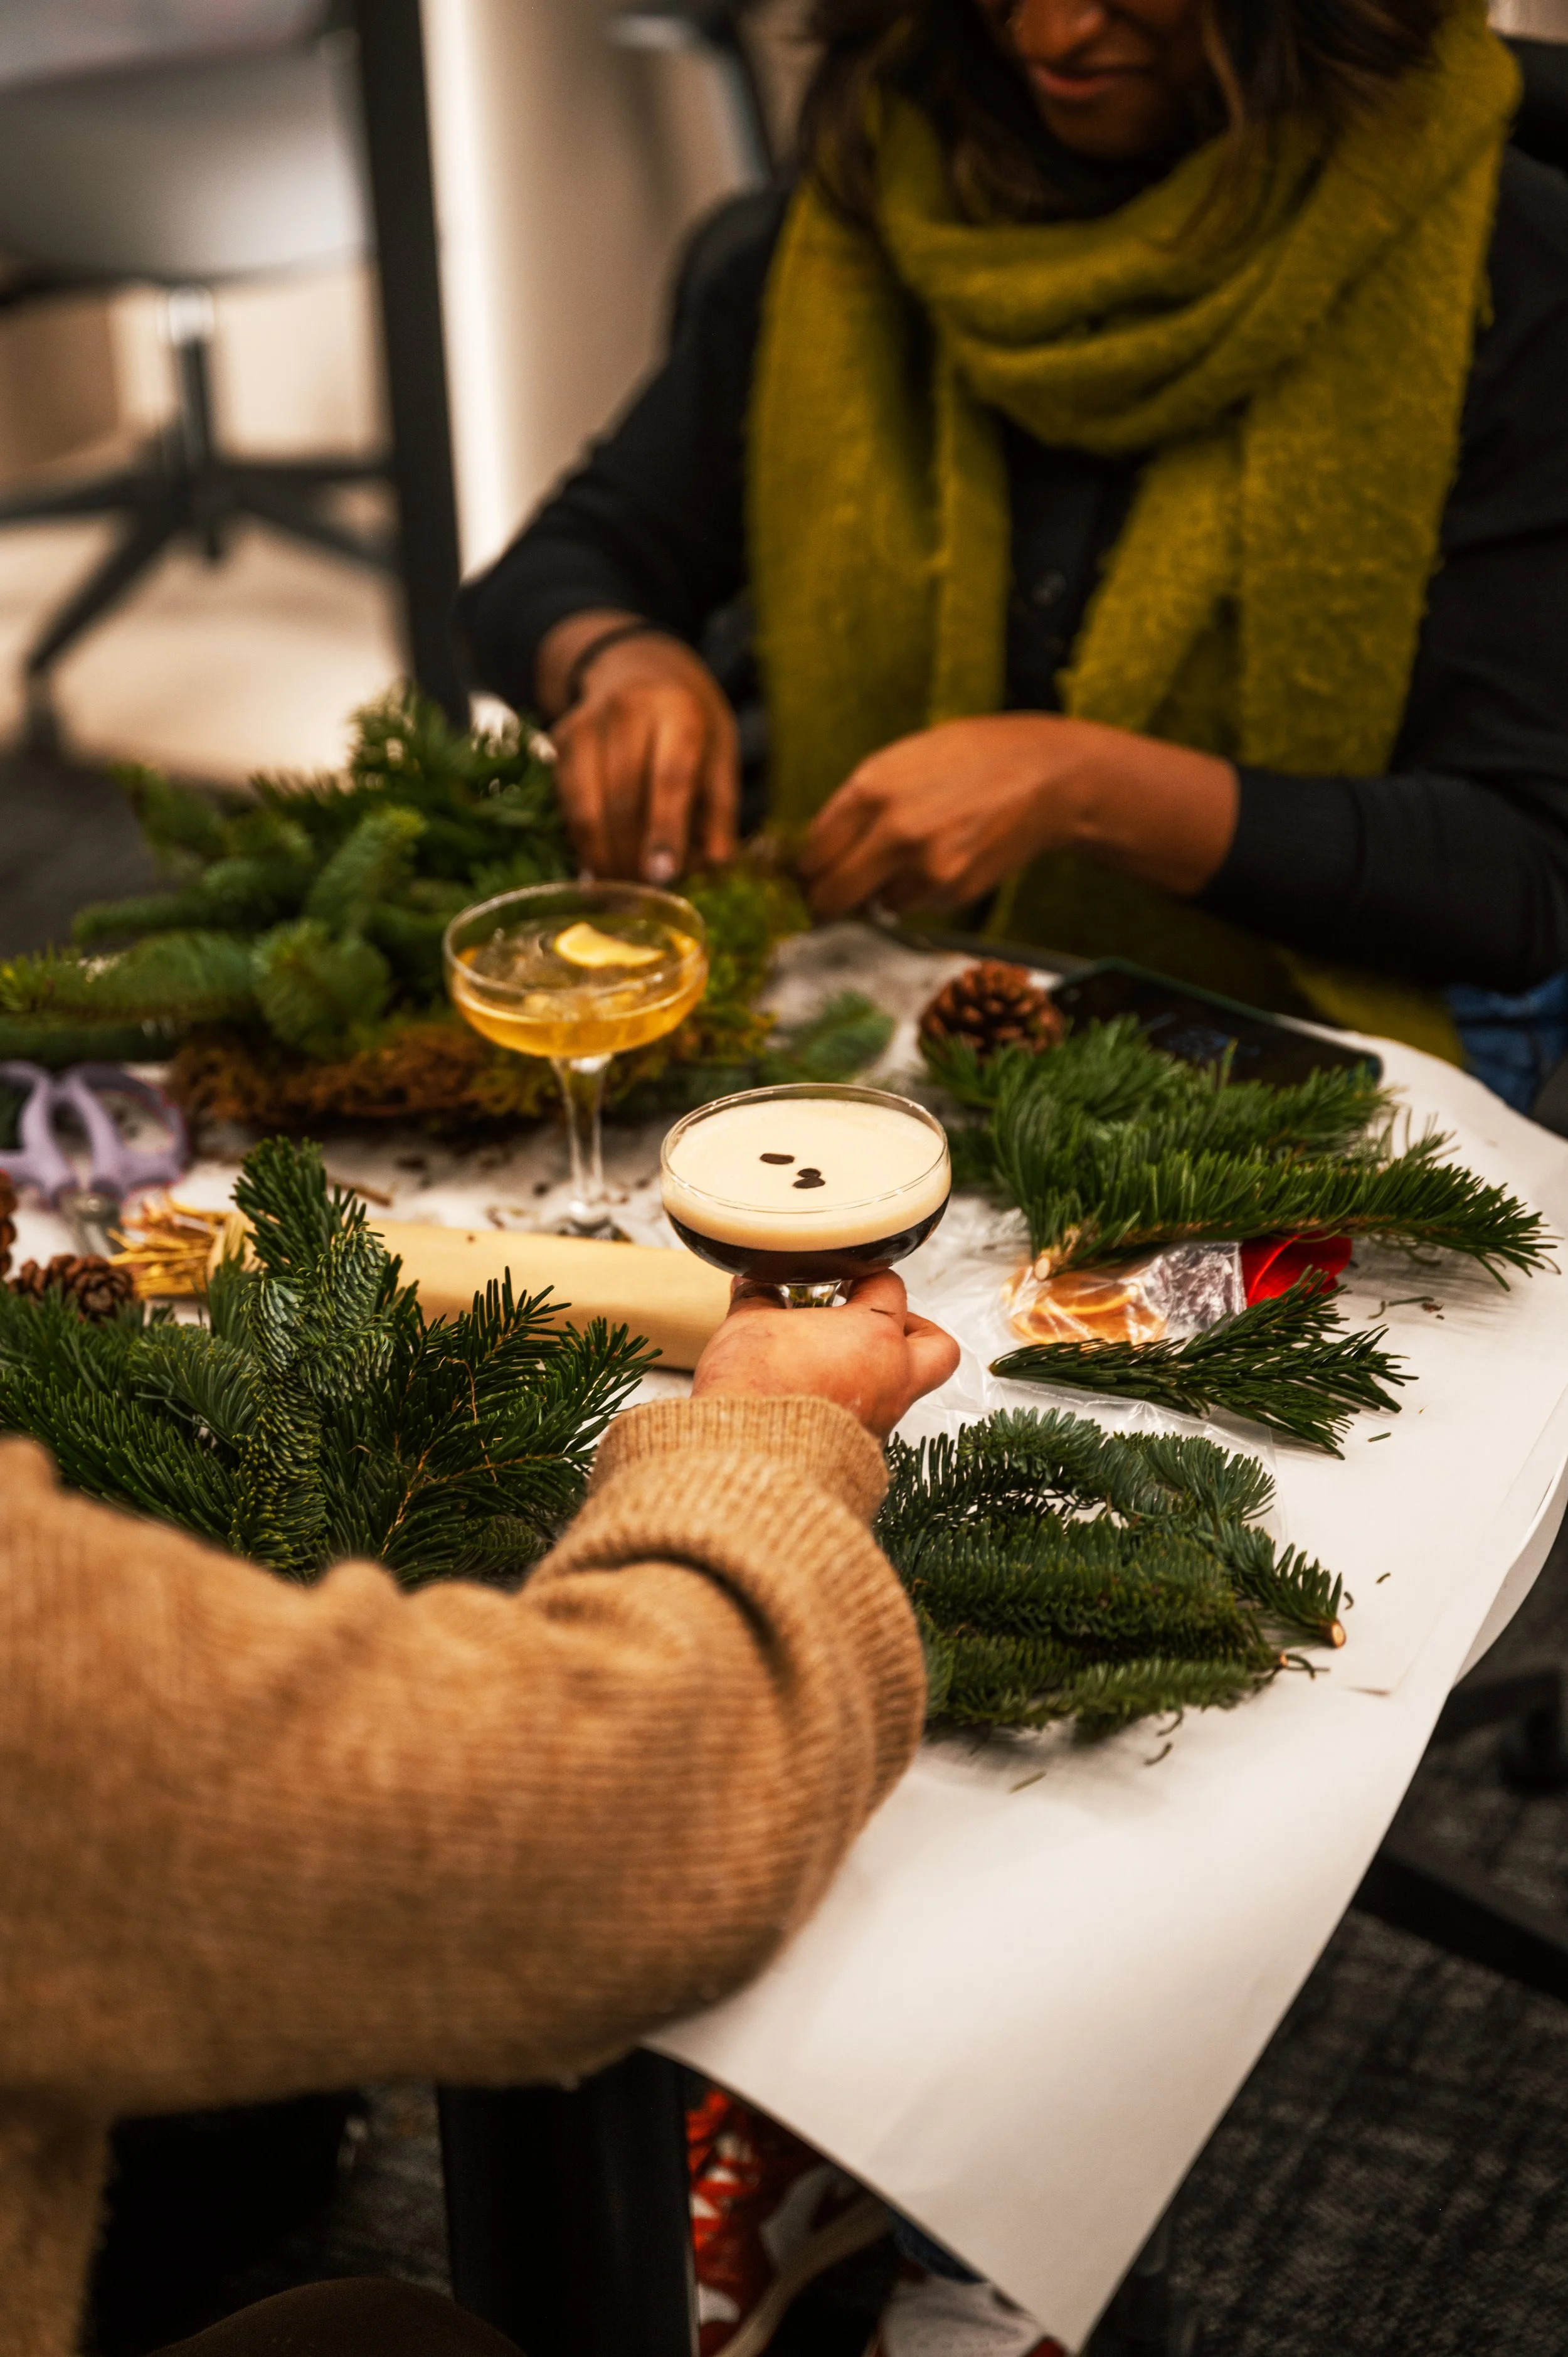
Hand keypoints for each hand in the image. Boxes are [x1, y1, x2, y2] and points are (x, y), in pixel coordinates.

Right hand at [538, 610, 738, 882]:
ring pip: (588, 806)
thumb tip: (716, 867)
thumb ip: (719, 808)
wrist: (635, 662)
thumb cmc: (689, 715)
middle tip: (646, 897)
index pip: (669, 777)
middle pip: (624, 798)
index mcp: (678, 710)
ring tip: (624, 889)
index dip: (665, 830)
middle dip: (633, 855)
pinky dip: (583, 841)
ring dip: (605, 856)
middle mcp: (627, 711)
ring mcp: (586, 723)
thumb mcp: (721, 748)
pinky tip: (600, 865)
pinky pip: (568, 803)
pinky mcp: (560, 739)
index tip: (664, 875)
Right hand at [691, 1271, 960, 1441]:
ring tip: (834, 1361)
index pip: (891, 1287)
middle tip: (878, 1323)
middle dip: (916, 1330)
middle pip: (939, 1347)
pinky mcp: (865, 1451)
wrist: (751, 1461)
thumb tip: (752, 1283)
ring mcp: (884, 1419)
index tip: (841, 1282)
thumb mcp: (747, 1326)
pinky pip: (875, 1419)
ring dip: (879, 1371)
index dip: (865, 1278)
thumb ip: (757, 1297)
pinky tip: (816, 1397)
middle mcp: (893, 1378)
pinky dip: (856, 1404)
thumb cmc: (756, 1388)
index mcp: (874, 1335)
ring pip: (905, 1387)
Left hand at [798, 714, 1237, 919]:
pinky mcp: (954, 891)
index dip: (805, 871)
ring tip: (909, 859)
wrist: (1044, 775)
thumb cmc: (968, 759)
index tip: (807, 877)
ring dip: (879, 894)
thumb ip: (855, 805)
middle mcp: (895, 832)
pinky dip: (917, 893)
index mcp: (871, 789)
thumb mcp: (900, 761)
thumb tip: (817, 853)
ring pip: (875, 905)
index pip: (811, 854)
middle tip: (827, 899)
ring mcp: (926, 868)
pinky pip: (914, 906)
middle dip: (825, 901)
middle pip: (830, 896)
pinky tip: (943, 859)